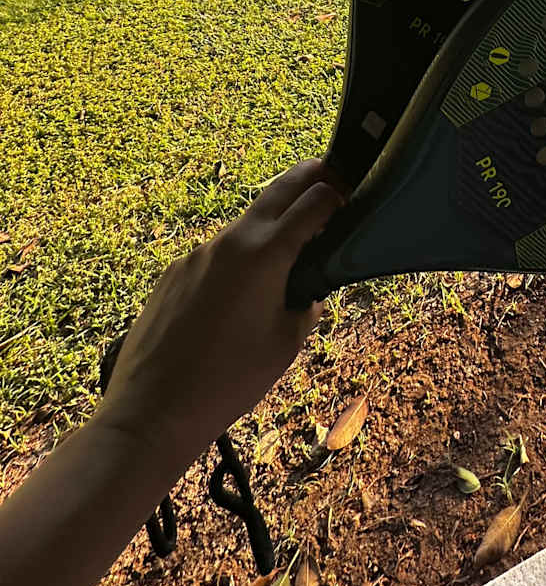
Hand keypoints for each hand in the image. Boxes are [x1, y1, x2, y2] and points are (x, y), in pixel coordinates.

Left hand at [94, 161, 343, 470]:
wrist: (152, 410)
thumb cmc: (228, 381)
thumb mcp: (285, 344)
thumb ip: (306, 306)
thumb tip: (309, 292)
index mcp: (265, 254)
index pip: (313, 201)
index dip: (338, 193)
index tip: (352, 194)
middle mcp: (231, 241)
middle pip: (279, 189)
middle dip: (309, 177)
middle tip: (332, 175)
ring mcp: (197, 254)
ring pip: (245, 228)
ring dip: (271, 229)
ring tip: (285, 263)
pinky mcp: (174, 273)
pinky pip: (216, 256)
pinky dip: (238, 262)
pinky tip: (236, 302)